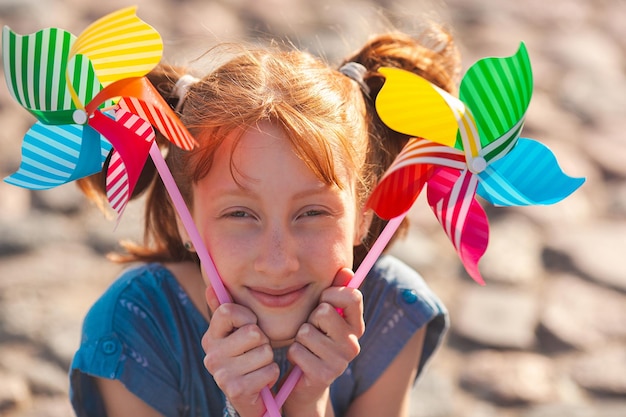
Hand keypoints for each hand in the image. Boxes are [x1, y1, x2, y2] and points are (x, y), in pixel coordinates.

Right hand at [202, 287, 279, 416]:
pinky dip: (271, 374)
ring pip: (265, 352)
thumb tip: (210, 287)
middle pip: (253, 332)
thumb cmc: (245, 355)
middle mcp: (210, 355)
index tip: (249, 325)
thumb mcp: (236, 331)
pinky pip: (270, 370)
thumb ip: (226, 309)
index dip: (247, 316)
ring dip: (268, 359)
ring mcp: (221, 374)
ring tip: (257, 365)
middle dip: (263, 341)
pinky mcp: (236, 390)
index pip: (228, 311)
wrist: (249, 395)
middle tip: (255, 350)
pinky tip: (260, 379)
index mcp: (210, 337)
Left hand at [283, 268, 364, 416]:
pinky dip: (294, 354)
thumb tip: (346, 270)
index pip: (352, 296)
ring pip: (307, 331)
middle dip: (310, 319)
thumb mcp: (323, 315)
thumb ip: (336, 291)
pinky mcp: (324, 375)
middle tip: (312, 331)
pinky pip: (297, 350)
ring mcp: (340, 361)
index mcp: (356, 326)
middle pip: (324, 311)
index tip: (323, 303)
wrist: (305, 384)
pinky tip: (301, 362)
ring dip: (299, 338)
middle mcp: (353, 344)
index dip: (331, 294)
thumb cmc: (313, 341)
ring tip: (306, 347)